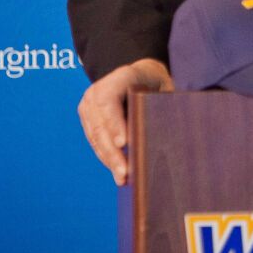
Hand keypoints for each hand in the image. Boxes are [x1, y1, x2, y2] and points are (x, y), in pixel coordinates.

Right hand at [77, 58, 172, 185]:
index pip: (109, 100)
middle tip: (125, 172)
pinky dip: (107, 157)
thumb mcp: (164, 87)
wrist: (141, 74)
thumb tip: (164, 132)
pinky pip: (95, 141)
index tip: (123, 143)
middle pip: (101, 124)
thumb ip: (160, 104)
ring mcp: (89, 105)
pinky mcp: (87, 118)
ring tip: (122, 178)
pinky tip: (117, 172)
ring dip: (109, 159)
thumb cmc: (157, 83)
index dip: (114, 123)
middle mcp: (97, 90)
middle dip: (112, 151)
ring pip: (96, 137)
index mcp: (119, 76)